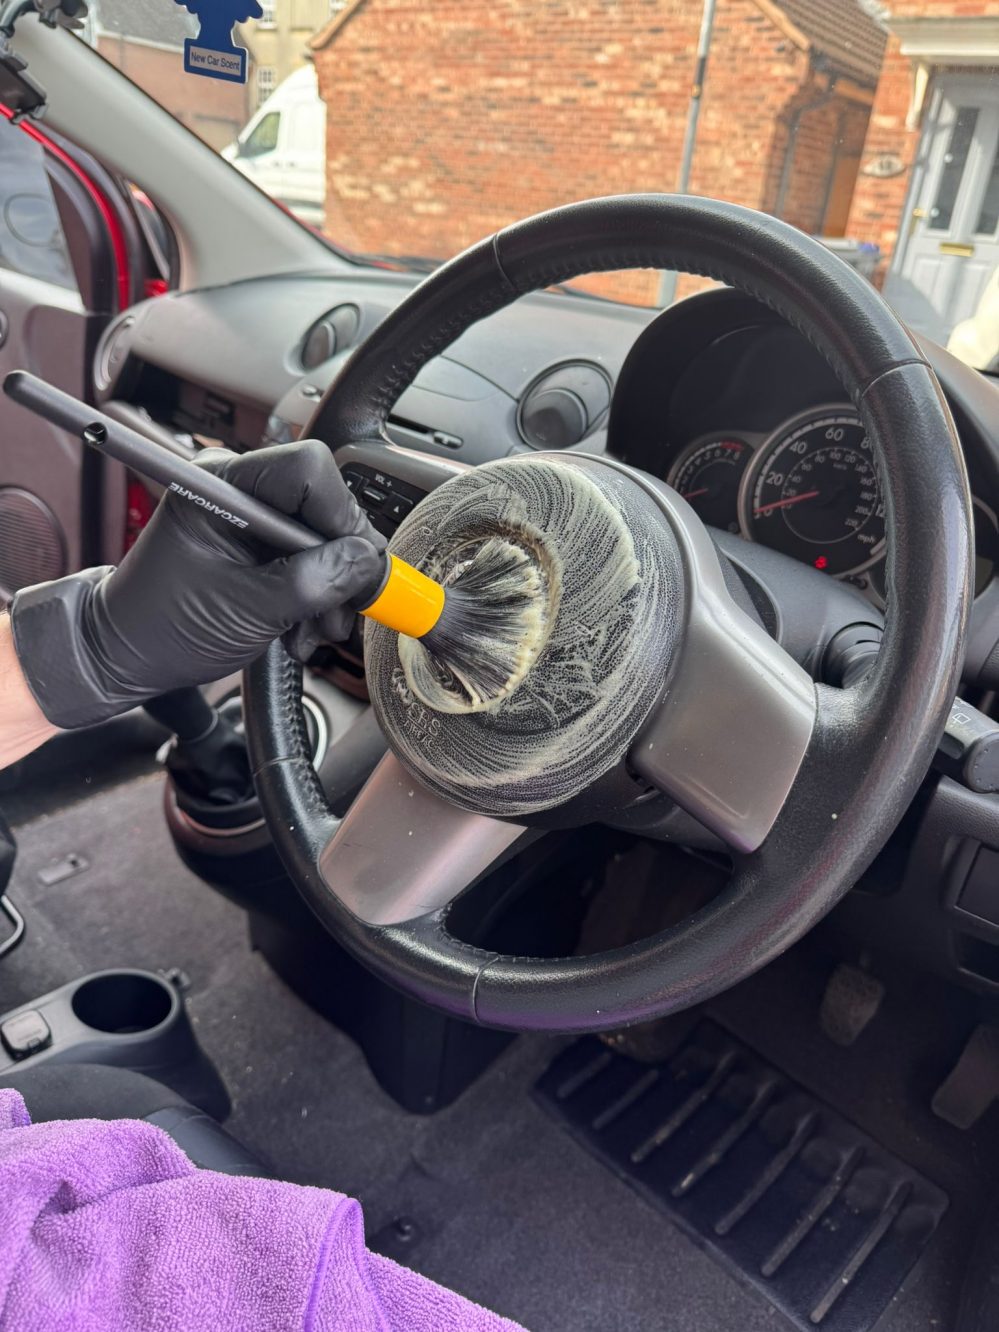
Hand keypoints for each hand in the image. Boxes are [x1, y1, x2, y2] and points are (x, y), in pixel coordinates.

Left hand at [10, 439, 386, 728]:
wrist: (128, 652)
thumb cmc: (162, 627)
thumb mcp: (246, 611)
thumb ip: (310, 583)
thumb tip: (366, 561)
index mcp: (223, 486)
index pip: (308, 470)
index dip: (340, 516)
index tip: (350, 566)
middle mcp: (241, 491)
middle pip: (325, 505)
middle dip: (340, 564)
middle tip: (337, 613)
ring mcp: (253, 518)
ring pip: (326, 537)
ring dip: (331, 589)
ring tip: (312, 632)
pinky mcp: (261, 545)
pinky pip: (312, 558)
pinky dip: (317, 596)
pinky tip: (302, 627)